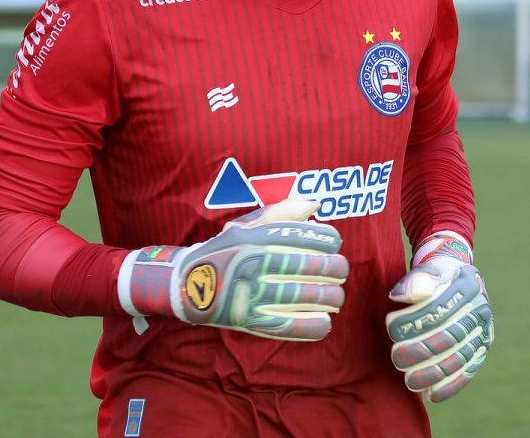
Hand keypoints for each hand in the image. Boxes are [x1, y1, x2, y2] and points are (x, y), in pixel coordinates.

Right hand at [117, 199, 348, 339]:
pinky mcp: (252, 320)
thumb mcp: (247, 225)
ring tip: (337, 297)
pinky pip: (292, 325)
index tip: (334, 245)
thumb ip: (281, 212)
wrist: (188, 284)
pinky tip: (325, 320)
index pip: (308, 237)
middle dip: (336, 270)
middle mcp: (257, 263)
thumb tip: (314, 204)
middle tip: (341, 272)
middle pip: (313, 267)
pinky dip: (314, 324)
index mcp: (258, 238)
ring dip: (331, 297)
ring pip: (308, 296)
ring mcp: (254, 293)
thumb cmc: (225, 250)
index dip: (329, 242)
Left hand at [386, 233, 493, 402]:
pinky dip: (451, 385)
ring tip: (410, 381)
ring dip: (434, 373)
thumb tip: (400, 296)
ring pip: (460, 357)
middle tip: (397, 359)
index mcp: (468, 285)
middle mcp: (481, 310)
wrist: (457, 278)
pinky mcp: (482, 348)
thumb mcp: (428, 268)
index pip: (441, 307)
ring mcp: (484, 331)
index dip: (415, 319)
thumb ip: (416, 279)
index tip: (391, 328)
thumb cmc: (437, 275)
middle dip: (421, 350)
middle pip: (451, 336)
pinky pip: (469, 370)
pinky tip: (432, 394)